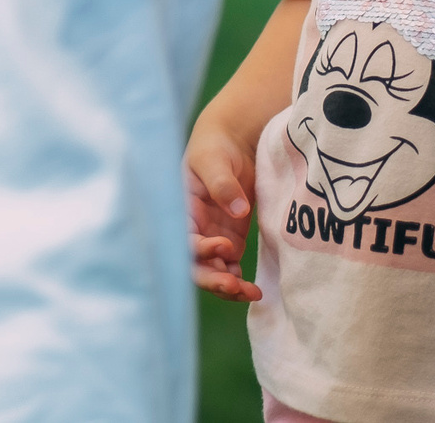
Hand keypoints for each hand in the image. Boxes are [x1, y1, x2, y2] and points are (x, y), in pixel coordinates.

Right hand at [184, 125, 262, 303]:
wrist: (233, 142)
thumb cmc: (215, 146)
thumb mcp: (214, 160)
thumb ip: (223, 184)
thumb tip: (239, 211)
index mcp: (182, 209)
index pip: (184, 238)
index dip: (200, 248)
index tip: (223, 246)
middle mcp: (194, 227)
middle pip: (195, 263)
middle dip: (212, 278)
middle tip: (234, 286)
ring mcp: (212, 235)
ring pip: (213, 271)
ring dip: (228, 286)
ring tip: (251, 293)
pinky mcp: (230, 239)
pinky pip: (230, 267)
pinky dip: (238, 281)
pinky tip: (253, 288)